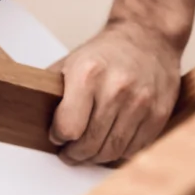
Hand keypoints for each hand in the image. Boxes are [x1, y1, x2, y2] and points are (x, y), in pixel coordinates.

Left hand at [46, 0, 194, 164]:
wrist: (148, 36)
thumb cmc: (106, 52)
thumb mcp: (72, 62)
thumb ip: (56, 92)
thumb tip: (35, 120)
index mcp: (88, 74)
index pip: (68, 127)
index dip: (59, 137)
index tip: (57, 137)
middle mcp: (116, 89)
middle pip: (91, 143)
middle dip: (75, 154)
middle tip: (69, 154)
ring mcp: (141, 102)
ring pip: (113, 151)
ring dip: (96, 158)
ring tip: (88, 154)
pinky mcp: (160, 113)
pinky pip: (136, 148)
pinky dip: (120, 154)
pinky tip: (110, 146)